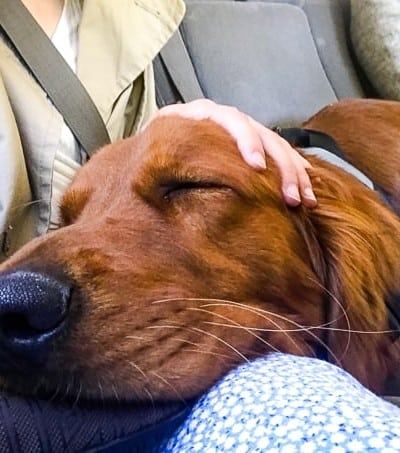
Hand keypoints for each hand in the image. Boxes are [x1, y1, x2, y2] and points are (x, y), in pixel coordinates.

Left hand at [154, 99, 316, 206]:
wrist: (164, 136)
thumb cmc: (159, 144)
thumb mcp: (155, 143)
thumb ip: (159, 149)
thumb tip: (156, 161)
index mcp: (204, 114)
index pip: (232, 122)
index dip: (247, 143)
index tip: (257, 168)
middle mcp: (230, 119)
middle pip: (265, 136)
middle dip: (282, 168)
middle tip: (290, 198)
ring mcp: (246, 130)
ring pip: (279, 147)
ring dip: (294, 173)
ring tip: (304, 201)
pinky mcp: (255, 143)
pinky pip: (282, 154)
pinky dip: (296, 168)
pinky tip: (307, 184)